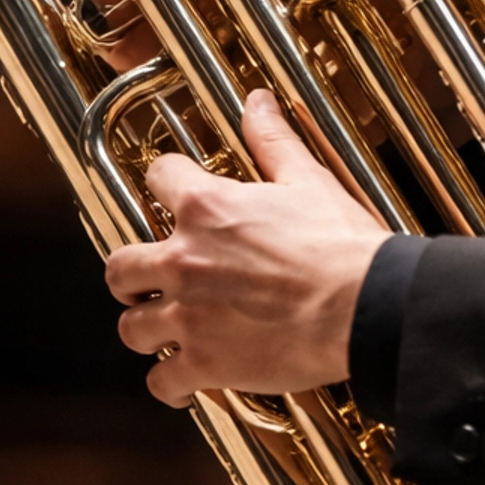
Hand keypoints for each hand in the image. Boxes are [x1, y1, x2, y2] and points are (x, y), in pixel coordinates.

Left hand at [106, 89, 385, 405]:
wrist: (365, 306)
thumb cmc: (341, 245)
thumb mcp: (308, 180)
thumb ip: (273, 140)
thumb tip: (257, 101)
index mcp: (205, 209)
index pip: (158, 178)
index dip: (167, 182)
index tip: (175, 193)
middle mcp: (184, 260)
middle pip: (120, 267)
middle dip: (132, 273)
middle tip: (150, 277)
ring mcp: (189, 316)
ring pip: (132, 328)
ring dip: (147, 327)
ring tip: (167, 328)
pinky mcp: (205, 364)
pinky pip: (163, 382)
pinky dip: (172, 383)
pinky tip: (187, 379)